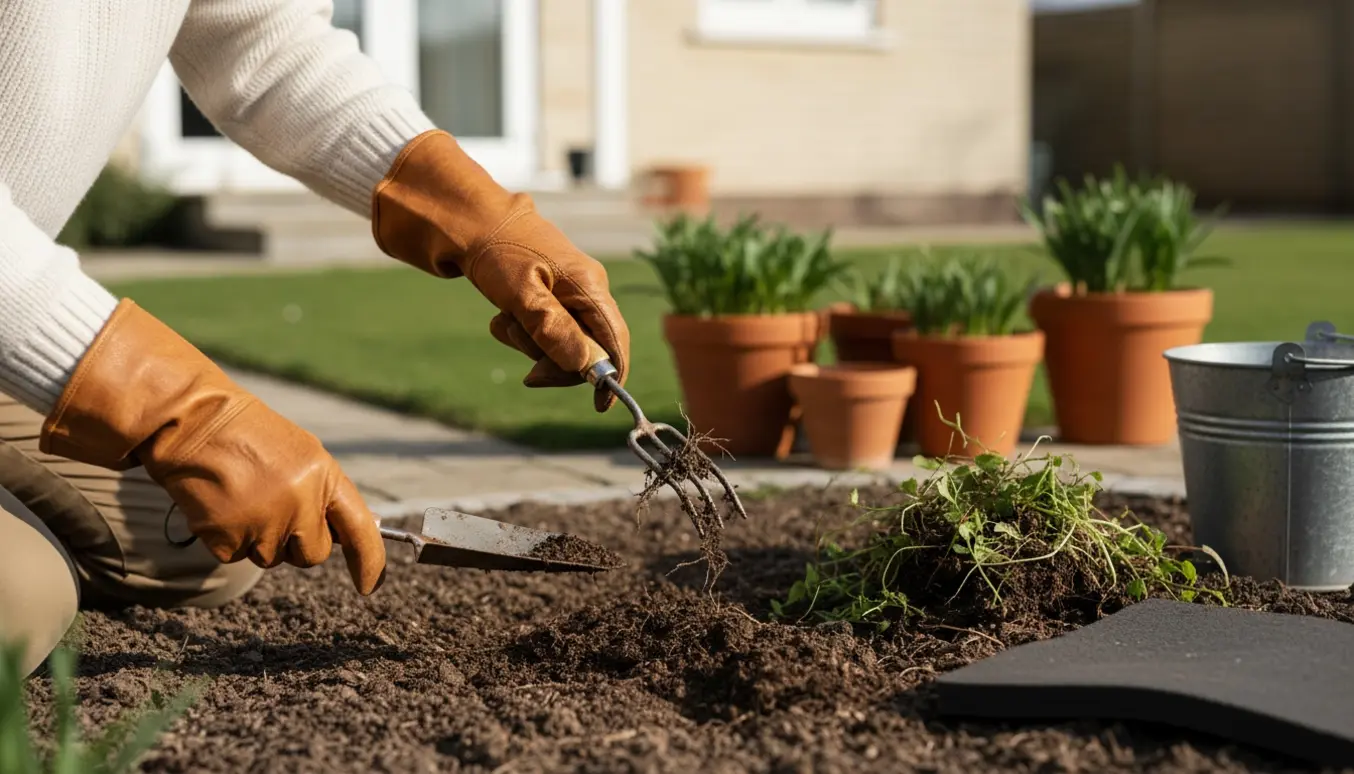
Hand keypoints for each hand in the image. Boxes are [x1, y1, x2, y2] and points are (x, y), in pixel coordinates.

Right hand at [40, 301, 386, 594]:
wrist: (193, 421)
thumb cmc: (251, 437)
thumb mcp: (302, 455)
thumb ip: (326, 495)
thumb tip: (348, 536)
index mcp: (324, 476)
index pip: (359, 528)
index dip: (369, 561)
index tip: (370, 585)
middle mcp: (299, 503)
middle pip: (312, 554)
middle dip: (298, 543)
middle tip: (273, 507)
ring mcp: (264, 522)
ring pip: (272, 558)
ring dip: (260, 538)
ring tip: (243, 496)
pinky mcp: (228, 538)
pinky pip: (239, 556)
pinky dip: (230, 539)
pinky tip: (222, 505)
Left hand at [372, 130, 630, 411]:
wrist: (466, 217)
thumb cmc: (495, 250)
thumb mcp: (521, 295)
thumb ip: (554, 331)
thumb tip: (586, 366)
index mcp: (588, 286)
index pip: (616, 340)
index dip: (612, 376)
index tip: (598, 406)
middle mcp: (585, 288)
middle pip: (587, 346)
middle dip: (555, 360)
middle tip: (527, 373)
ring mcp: (566, 290)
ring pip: (561, 340)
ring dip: (530, 343)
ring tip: (503, 321)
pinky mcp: (547, 292)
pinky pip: (543, 327)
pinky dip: (522, 330)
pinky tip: (502, 314)